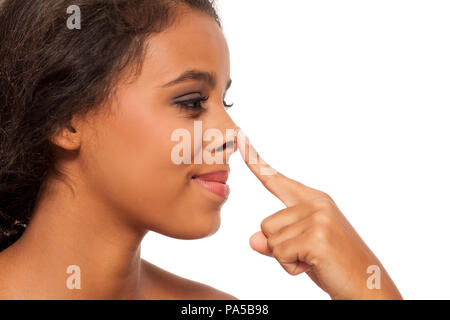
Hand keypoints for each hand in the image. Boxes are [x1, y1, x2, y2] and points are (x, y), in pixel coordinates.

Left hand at [237, 131, 401, 299]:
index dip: (256, 162)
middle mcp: (316, 203)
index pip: (277, 180)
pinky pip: (280, 254)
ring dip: (287, 258)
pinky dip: (291, 268)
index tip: (241, 141)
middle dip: (280, 247)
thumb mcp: (300, 249)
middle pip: (266, 224)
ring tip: (314, 260)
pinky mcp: (317, 237)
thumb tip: (253, 240)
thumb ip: (276, 240)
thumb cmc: (334, 267)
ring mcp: (318, 218)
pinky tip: (315, 266)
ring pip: (271, 240)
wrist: (368, 287)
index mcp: (314, 200)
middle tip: (310, 255)